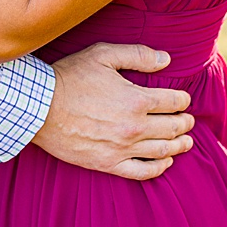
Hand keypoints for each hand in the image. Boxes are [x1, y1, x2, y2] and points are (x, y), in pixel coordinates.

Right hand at [32, 42, 195, 179]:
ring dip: (179, 145)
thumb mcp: (104, 54)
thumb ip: (138, 55)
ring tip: (186, 142)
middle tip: (189, 120)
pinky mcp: (107, 164)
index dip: (183, 99)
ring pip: (162, 151)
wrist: (38, 108)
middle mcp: (134, 127)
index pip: (174, 101)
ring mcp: (121, 148)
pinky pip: (141, 172)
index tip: (184, 99)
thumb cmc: (70, 77)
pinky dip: (158, 168)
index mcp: (137, 99)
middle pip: (173, 127)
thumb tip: (166, 60)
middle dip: (185, 123)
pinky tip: (165, 162)